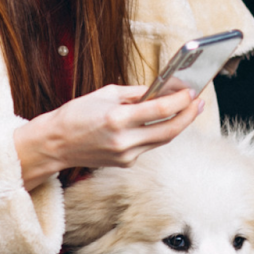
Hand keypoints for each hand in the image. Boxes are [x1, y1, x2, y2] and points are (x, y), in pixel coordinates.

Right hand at [14, 84, 203, 188]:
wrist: (54, 144)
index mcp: (117, 119)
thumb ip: (136, 93)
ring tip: (188, 109)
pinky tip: (162, 121)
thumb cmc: (76, 114)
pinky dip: (157, 132)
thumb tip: (162, 89)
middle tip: (199, 102)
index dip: (181, 100)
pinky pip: (149, 146)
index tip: (191, 91)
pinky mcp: (125, 163)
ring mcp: (125, 155)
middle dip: (189, 115)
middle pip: (169, 130)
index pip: (160, 109)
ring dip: (178, 124)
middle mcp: (124, 140)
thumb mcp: (105, 94)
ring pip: (162, 140)